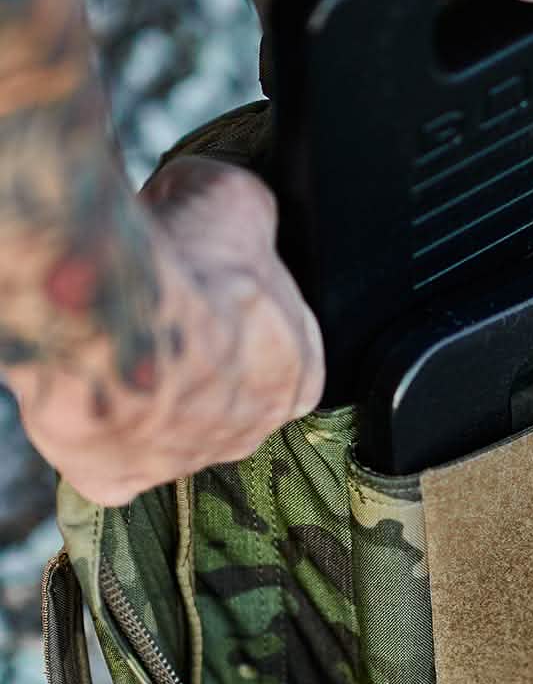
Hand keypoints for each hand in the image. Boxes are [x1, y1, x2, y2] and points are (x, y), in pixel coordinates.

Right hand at [14, 159, 323, 505]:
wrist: (110, 311)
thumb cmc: (187, 265)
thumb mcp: (239, 204)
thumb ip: (247, 215)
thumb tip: (229, 212)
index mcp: (297, 376)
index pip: (284, 358)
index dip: (244, 324)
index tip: (210, 295)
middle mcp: (250, 431)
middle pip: (225, 398)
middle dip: (197, 364)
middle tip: (156, 322)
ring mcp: (185, 460)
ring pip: (169, 433)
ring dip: (147, 400)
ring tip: (114, 353)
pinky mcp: (118, 479)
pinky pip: (112, 469)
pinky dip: (97, 441)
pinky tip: (85, 403)